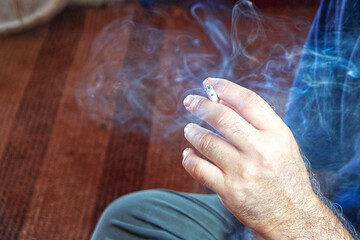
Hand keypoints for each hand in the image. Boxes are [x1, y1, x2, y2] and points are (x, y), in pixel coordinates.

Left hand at [182, 78, 353, 238]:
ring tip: (189, 129)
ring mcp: (243, 171)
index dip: (225, 87)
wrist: (292, 215)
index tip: (209, 83)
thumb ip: (257, 122)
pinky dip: (188, 157)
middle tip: (189, 101)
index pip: (247, 101)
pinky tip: (188, 153)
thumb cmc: (284, 174)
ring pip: (206, 141)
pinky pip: (198, 168)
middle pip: (221, 117)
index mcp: (277, 134)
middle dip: (200, 105)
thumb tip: (223, 100)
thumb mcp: (281, 143)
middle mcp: (260, 150)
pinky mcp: (229, 190)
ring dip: (192, 131)